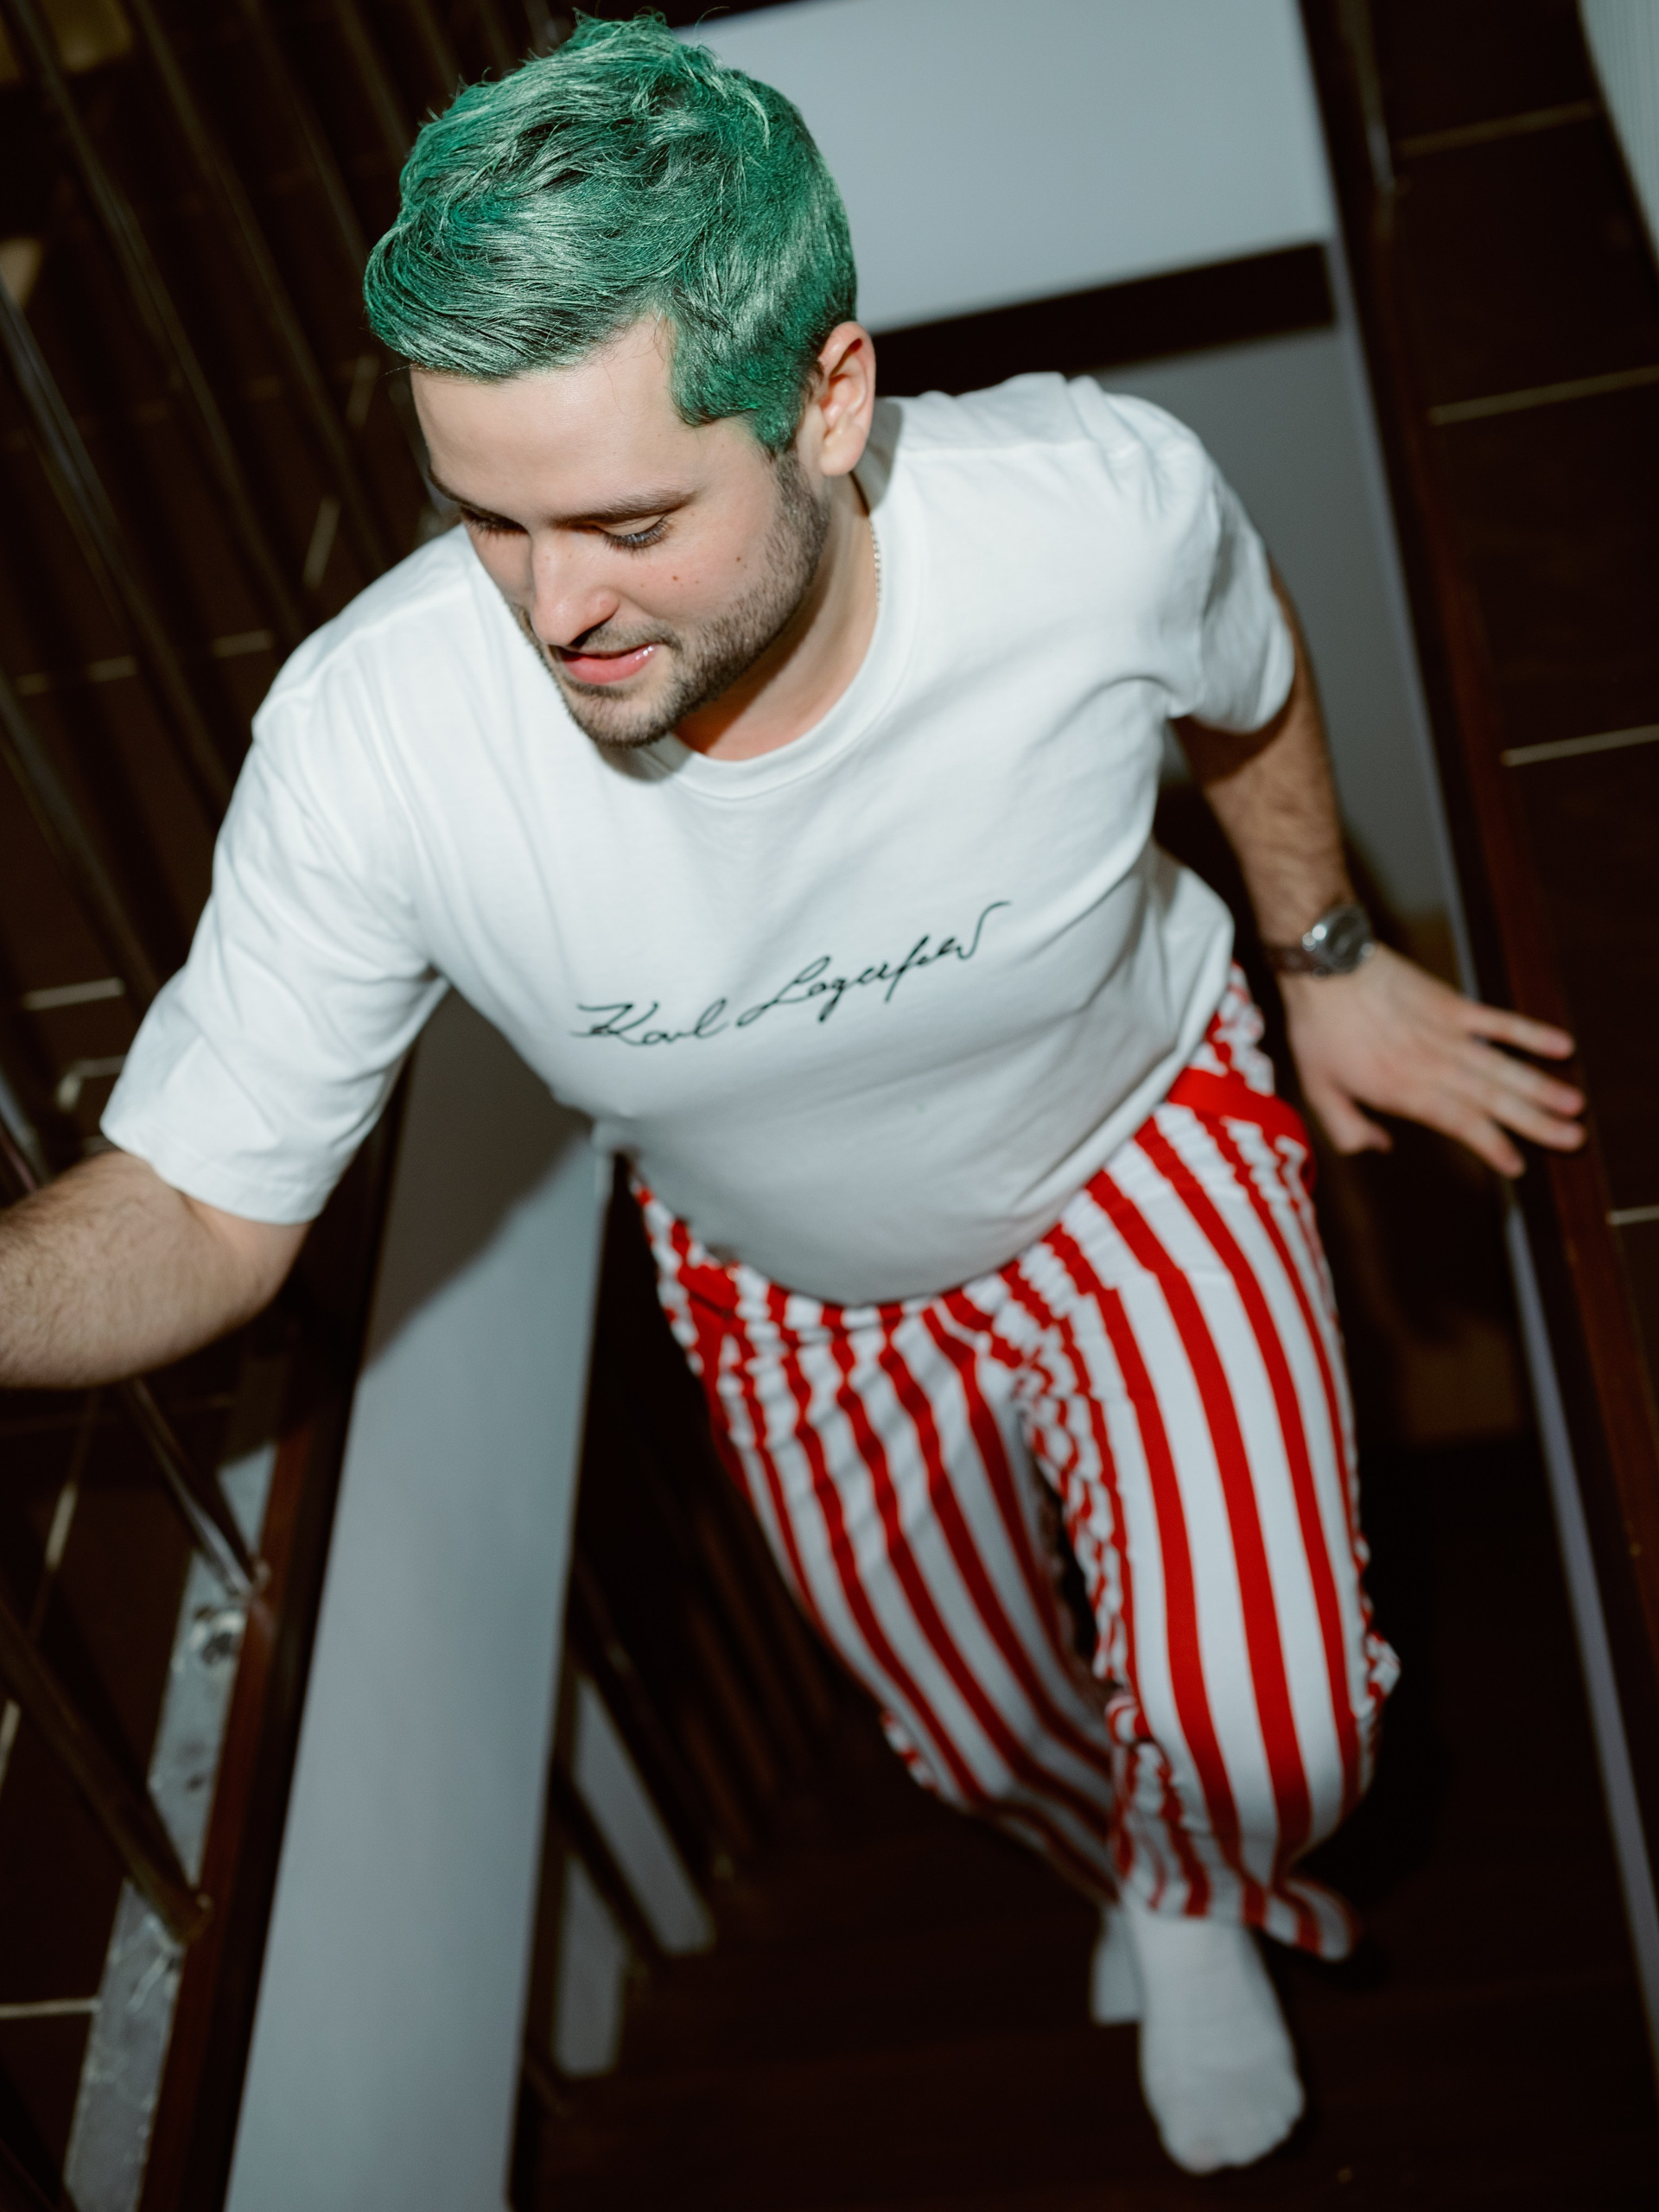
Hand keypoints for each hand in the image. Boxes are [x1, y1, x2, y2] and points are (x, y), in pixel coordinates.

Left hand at [1280, 944, 1585, 1176]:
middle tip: (1572, 1139)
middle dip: (1536, 1123)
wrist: (1325, 967)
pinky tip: (1564, 1045)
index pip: (1458, 1125)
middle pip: (1493, 1101)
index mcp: (1402, 1092)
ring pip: (1503, 1066)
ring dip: (1542, 1086)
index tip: (1517, 1166)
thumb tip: (1380, 1147)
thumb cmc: (1319, 1029)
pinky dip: (1531, 1033)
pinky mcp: (1453, 1004)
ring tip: (1575, 1104)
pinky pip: (1499, 1021)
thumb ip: (1347, 1128)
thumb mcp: (1317, 1089)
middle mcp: (1432, 1067)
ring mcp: (1447, 1034)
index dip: (1491, 1146)